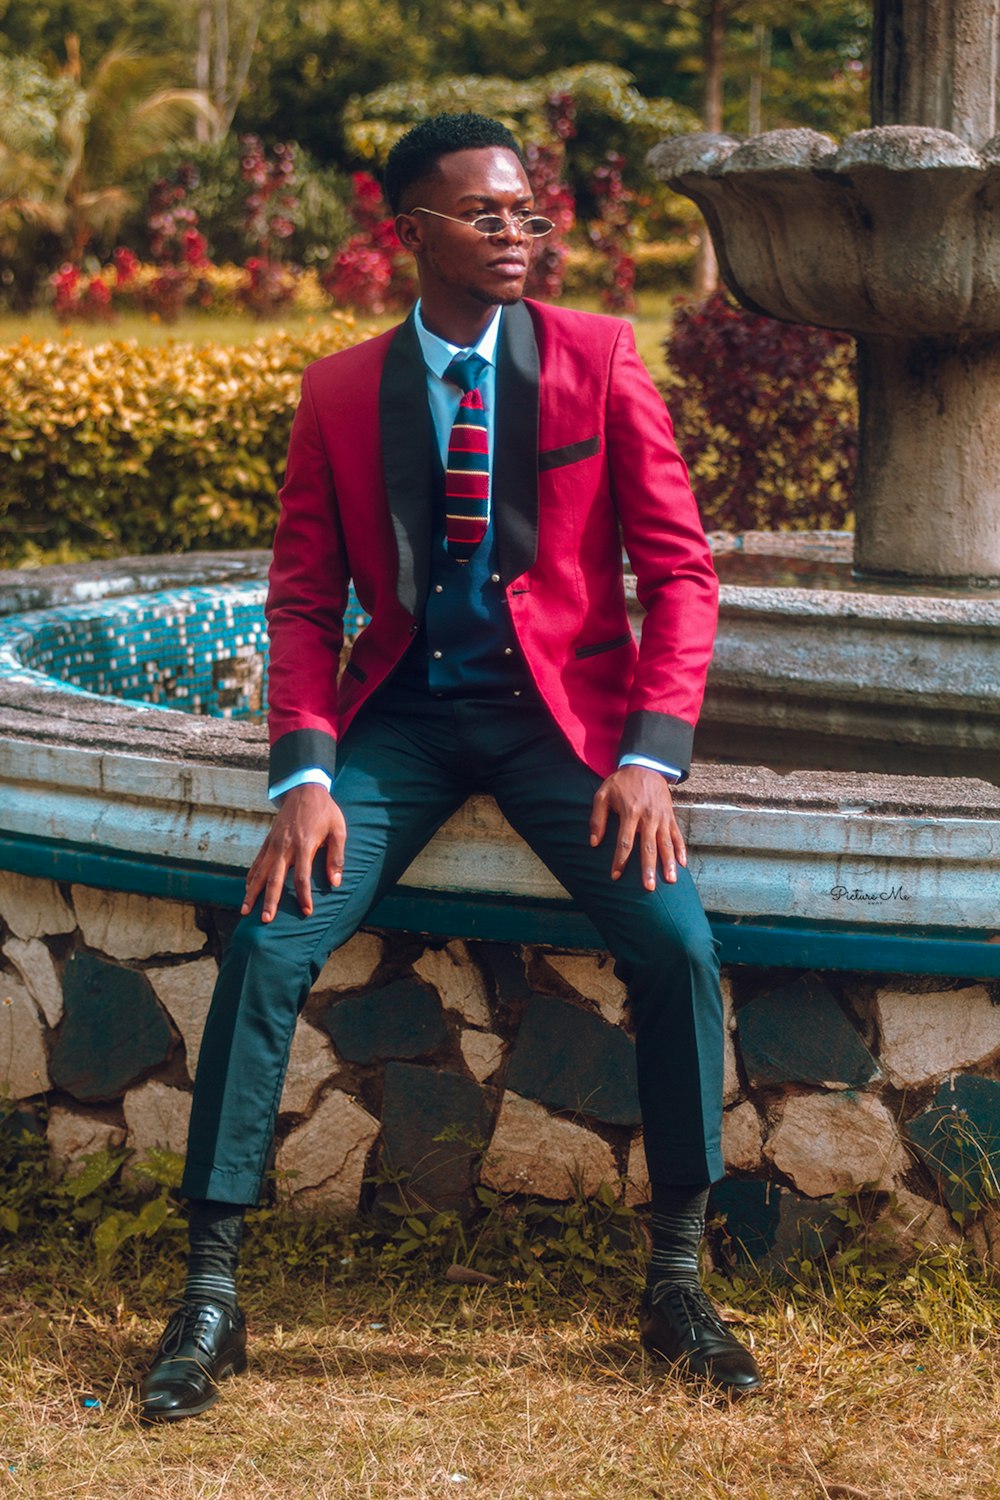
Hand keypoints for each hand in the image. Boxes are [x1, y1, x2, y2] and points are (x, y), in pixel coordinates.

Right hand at [242, 783, 346, 922]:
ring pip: (260, 873)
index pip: (302, 876)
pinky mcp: (267, 842)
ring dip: (252, 893)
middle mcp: (285, 847)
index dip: (304, 895)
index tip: (306, 911)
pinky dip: (251, 878)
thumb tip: (335, 883)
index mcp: (304, 844)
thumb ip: (336, 857)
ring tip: (245, 911)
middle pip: (275, 878)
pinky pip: (257, 863)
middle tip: (265, 920)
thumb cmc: (324, 812)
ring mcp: (273, 844)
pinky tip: (247, 892)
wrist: (304, 790)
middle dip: (270, 900)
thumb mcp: (338, 830)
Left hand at [589, 765, 685, 890]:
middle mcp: (648, 817)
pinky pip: (677, 835)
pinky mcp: (670, 816)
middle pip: (649, 846)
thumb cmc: (621, 782)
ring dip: (668, 863)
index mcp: (630, 812)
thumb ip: (597, 818)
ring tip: (670, 880)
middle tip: (649, 887)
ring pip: (666, 843)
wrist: (646, 765)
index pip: (625, 842)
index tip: (615, 876)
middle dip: (648, 868)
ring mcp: (662, 817)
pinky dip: (681, 849)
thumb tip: (594, 843)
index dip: (620, 860)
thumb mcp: (603, 794)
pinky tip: (682, 864)